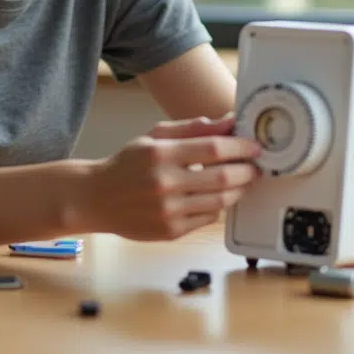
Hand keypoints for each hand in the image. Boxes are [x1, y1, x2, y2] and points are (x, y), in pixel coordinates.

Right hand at [80, 113, 261, 240]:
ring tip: (243, 181)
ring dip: (238, 191)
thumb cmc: (128, 164)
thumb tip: (229, 121)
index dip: (241, 148)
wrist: (96, 198)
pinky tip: (217, 197)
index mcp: (161, 153)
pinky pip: (207, 219)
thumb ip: (193, 128)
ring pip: (219, 202)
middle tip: (257, 167)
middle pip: (222, 178)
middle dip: (247, 171)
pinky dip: (217, 207)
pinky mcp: (170, 232)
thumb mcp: (154, 137)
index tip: (255, 147)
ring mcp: (168, 211)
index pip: (214, 148)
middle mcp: (165, 183)